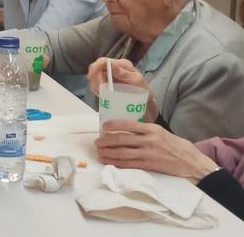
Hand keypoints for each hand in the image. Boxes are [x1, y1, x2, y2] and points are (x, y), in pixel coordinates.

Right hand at [87, 58, 157, 122]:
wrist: (145, 103)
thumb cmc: (143, 91)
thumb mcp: (137, 81)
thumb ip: (124, 73)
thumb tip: (110, 65)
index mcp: (121, 64)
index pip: (103, 61)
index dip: (96, 68)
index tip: (95, 80)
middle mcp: (113, 68)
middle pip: (95, 69)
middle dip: (95, 80)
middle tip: (102, 91)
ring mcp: (108, 76)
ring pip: (93, 78)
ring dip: (96, 86)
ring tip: (104, 94)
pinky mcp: (105, 83)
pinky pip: (95, 85)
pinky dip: (97, 90)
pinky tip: (104, 95)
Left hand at [95, 120, 218, 179]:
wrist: (192, 162)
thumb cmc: (177, 146)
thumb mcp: (162, 132)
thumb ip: (146, 131)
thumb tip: (125, 129)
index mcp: (152, 129)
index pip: (129, 124)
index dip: (114, 125)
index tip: (104, 126)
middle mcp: (149, 140)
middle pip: (122, 139)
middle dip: (106, 141)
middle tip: (97, 142)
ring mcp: (149, 153)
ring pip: (122, 153)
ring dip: (108, 153)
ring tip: (99, 153)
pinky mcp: (149, 166)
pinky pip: (129, 164)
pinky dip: (117, 163)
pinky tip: (109, 162)